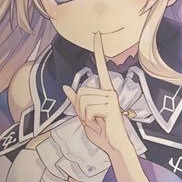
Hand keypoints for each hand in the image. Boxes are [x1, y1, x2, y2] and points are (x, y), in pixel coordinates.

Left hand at [62, 32, 136, 161]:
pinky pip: (88, 110)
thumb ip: (77, 102)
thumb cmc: (102, 133)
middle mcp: (109, 91)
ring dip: (84, 115)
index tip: (97, 35)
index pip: (101, 67)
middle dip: (79, 108)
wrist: (115, 146)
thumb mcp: (85, 116)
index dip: (99, 51)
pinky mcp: (111, 106)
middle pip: (81, 92)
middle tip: (89, 119)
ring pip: (83, 101)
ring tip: (95, 122)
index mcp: (105, 91)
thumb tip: (66, 87)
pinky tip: (99, 124)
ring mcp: (111, 98)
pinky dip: (88, 120)